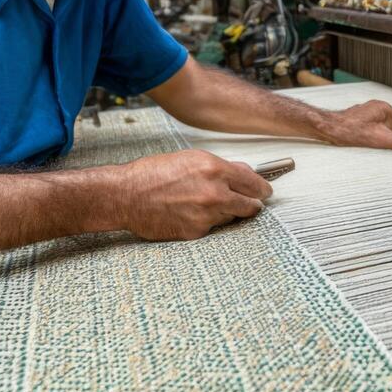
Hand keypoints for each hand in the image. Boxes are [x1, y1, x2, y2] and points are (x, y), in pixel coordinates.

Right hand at [116, 149, 272, 240]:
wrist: (127, 195)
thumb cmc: (154, 174)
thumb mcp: (191, 159)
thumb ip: (222, 167)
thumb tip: (245, 173)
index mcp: (215, 170)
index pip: (255, 184)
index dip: (262, 189)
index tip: (264, 192)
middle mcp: (214, 193)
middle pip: (251, 206)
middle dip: (251, 204)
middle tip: (249, 204)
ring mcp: (206, 215)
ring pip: (231, 217)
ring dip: (225, 213)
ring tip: (202, 204)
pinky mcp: (196, 232)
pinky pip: (212, 228)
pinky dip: (206, 223)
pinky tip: (189, 213)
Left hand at [321, 100, 391, 155]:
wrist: (328, 129)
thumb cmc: (354, 132)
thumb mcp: (384, 140)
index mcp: (385, 107)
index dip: (388, 139)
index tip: (378, 141)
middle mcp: (374, 106)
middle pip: (385, 130)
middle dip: (378, 138)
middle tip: (368, 142)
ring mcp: (363, 112)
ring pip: (374, 131)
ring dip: (369, 138)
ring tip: (359, 140)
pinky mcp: (354, 118)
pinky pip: (363, 130)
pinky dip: (360, 136)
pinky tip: (354, 139)